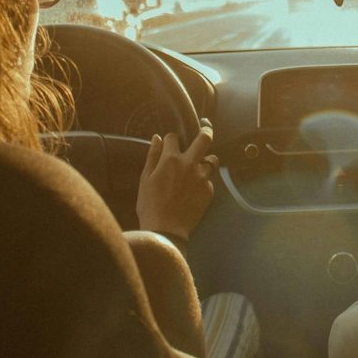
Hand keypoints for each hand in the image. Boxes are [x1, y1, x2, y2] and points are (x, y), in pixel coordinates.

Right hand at [136, 122, 217, 240]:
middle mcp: (190, 164)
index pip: (173, 137)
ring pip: (212, 160)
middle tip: (206, 127)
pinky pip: (209, 180)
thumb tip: (157, 138)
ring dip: (206, 160)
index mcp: (171, 159)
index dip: (169, 139)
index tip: (169, 143)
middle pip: (204, 139)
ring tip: (199, 166)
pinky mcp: (209, 190)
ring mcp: (202, 177)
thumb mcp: (145, 179)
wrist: (166, 230)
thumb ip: (152, 156)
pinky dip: (203, 181)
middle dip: (206, 130)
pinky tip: (193, 190)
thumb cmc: (150, 205)